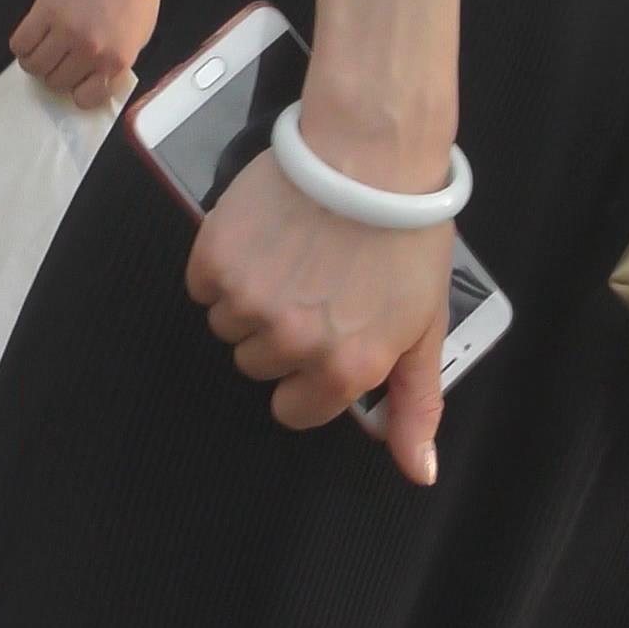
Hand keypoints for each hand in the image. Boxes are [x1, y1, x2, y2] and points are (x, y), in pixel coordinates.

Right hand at [10, 0, 166, 108]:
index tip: (74, 78)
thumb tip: (93, 81)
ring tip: (42, 48)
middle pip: (55, 81)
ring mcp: (65, 30)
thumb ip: (115, 63)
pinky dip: (21, 46)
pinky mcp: (45, 9)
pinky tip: (31, 36)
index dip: (76, 89)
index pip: (84, 98)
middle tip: (57, 58)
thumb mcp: (138, 37)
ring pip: (34, 66)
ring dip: (35, 62)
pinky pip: (20, 43)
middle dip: (54, 73)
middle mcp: (90, 50)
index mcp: (116, 61)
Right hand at [186, 148, 451, 487]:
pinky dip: (224, 266)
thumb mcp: (425, 327)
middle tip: (315, 284)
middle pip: (258, 365)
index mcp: (344, 368)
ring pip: (228, 326)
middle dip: (281, 333)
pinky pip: (203, 287)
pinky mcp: (215, 261)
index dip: (307, 374)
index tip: (322, 336)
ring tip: (292, 256)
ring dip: (250, 298)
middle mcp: (292, 344)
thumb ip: (415, 405)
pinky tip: (265, 237)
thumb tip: (419, 474)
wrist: (369, 153)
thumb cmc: (405, 237)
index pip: (293, 410)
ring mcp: (248, 303)